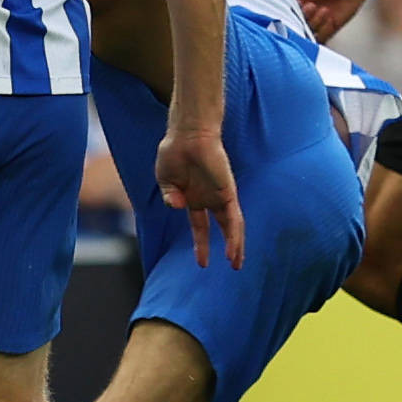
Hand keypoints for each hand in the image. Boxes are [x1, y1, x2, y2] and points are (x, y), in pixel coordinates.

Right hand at [155, 127, 243, 269]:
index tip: (202, 262)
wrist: (186, 135)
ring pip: (232, 227)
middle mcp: (210, 199)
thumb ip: (170, 196)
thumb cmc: (174, 152)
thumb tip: (177, 207)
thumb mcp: (165, 180)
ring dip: (235, 246)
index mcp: (194, 198)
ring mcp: (220, 196)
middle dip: (227, 247)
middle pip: (222, 228)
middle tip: (233, 266)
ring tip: (236, 264)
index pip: (200, 226)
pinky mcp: (228, 193)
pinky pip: (234, 219)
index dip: (201, 244)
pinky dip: (234, 236)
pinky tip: (233, 250)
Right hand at [284, 0, 367, 42]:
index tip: (290, 8)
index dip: (285, 14)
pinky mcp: (330, 29)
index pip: (284, 15)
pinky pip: (321, 38)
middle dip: (302, 17)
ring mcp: (317, 23)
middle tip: (310, 5)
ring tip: (322, 9)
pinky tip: (329, 16)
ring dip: (313, 22)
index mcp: (295, 3)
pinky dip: (323, 29)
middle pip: (295, 26)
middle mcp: (304, 14)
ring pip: (307, 33)